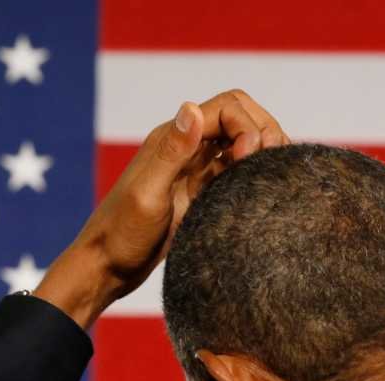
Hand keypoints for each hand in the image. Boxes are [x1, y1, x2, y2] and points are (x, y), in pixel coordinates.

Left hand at [34, 89, 289, 328]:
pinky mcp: (202, 193)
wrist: (109, 268)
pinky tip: (264, 190)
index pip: (226, 107)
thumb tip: (193, 109)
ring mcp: (195, 170)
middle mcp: (187, 147)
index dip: (248, 125)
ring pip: (241, 142)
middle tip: (273, 161)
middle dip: (263, 130)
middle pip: (238, 117)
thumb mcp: (148, 194)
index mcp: (173, 138)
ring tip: (276, 174)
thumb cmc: (122, 234)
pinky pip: (236, 171)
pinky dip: (254, 172)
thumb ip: (172, 153)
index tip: (251, 155)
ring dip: (262, 150)